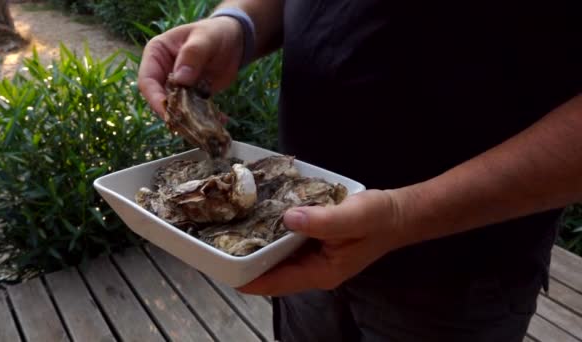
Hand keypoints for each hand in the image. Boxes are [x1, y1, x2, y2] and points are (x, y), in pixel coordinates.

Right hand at [137, 17, 243, 118]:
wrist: (233, 40)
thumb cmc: (215, 33)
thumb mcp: (205, 39)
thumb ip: (192, 54)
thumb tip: (179, 79)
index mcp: (157, 54)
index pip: (147, 80)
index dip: (155, 98)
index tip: (167, 112)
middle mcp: (163, 72)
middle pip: (160, 99)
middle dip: (173, 113)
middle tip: (189, 125)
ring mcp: (177, 86)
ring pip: (176, 109)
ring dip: (190, 120)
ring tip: (206, 126)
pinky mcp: (192, 96)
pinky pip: (194, 111)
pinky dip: (205, 118)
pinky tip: (220, 120)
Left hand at [237, 189, 407, 295]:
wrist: (399, 214)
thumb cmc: (379, 217)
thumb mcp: (353, 216)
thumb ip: (322, 220)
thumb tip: (288, 218)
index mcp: (320, 272)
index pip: (276, 282)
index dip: (248, 279)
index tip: (221, 269)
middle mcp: (314, 271)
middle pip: (273, 273)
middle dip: (247, 263)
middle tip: (219, 244)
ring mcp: (315, 260)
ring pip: (279, 260)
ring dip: (258, 249)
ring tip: (230, 232)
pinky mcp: (317, 245)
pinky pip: (288, 246)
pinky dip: (273, 236)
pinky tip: (260, 219)